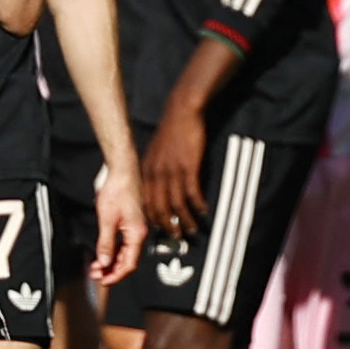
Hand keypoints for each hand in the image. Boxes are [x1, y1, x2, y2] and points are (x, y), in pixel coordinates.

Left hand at [89, 160, 147, 286]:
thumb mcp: (107, 220)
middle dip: (111, 271)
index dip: (116, 276)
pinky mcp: (129, 224)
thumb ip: (106, 243)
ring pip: (124, 253)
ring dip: (110, 262)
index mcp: (137, 235)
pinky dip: (111, 252)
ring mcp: (134, 229)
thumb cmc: (117, 191)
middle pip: (128, 261)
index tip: (102, 281)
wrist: (122, 171)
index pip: (129, 264)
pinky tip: (100, 255)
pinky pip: (122, 244)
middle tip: (94, 275)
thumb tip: (104, 263)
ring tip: (95, 267)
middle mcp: (138, 234)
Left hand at [141, 102, 209, 242]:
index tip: (161, 229)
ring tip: (193, 228)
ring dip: (186, 219)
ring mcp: (172, 171)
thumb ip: (155, 171)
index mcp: (147, 172)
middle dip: (169, 226)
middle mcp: (156, 174)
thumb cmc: (171, 132)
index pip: (146, 203)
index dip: (154, 219)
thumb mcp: (155, 153)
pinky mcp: (188, 167)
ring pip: (177, 204)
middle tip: (178, 236)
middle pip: (160, 208)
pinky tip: (203, 210)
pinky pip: (192, 193)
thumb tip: (160, 189)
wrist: (181, 112)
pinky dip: (198, 205)